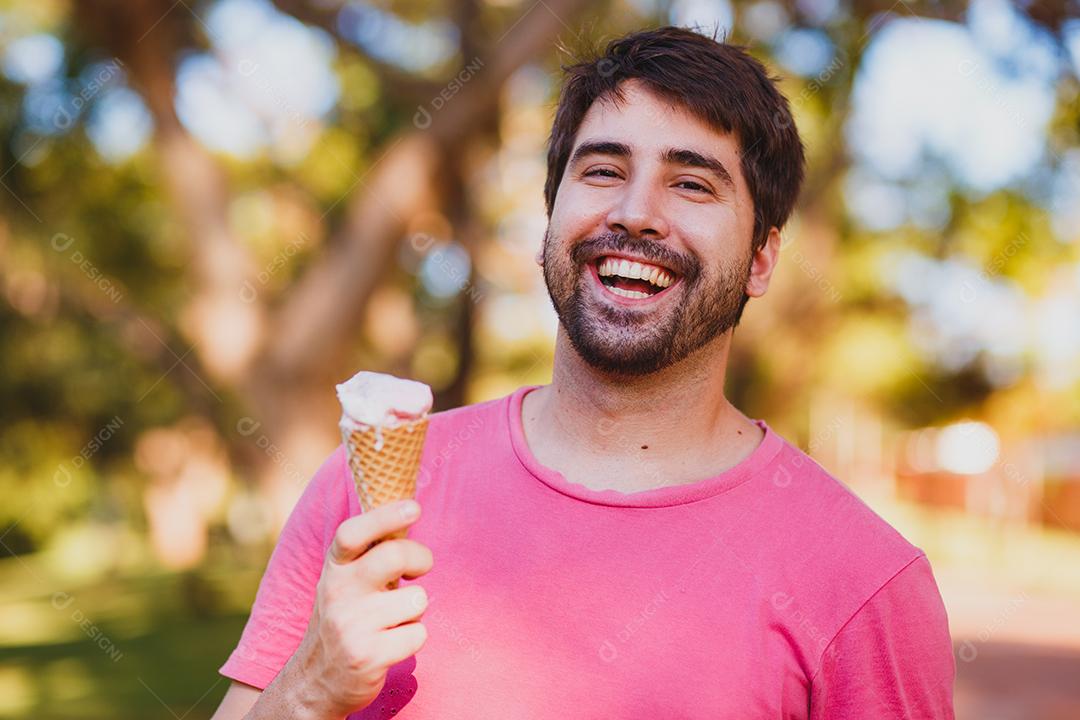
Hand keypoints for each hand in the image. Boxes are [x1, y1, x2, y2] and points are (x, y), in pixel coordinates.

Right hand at [278, 500, 433, 717]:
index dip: (384, 516)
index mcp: (334, 568)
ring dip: (415, 609)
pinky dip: (414, 638)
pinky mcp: (367, 656)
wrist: (316, 681)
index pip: (352, 533)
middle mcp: (337, 592)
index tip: (414, 508)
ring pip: (416, 599)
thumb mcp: (345, 581)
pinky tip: (392, 643)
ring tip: (394, 619)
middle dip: (420, 557)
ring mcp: (351, 625)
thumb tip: (408, 510)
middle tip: (421, 567)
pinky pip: (418, 634)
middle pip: (393, 557)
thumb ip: (369, 553)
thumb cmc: (346, 618)